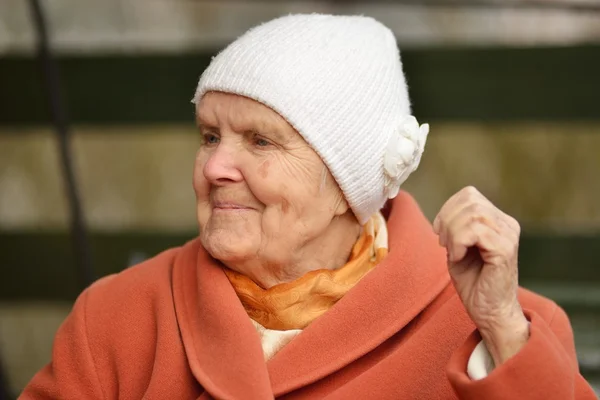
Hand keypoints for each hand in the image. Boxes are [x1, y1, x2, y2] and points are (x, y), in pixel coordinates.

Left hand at [433, 186, 528, 364]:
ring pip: (472, 214)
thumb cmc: (474, 283)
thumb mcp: (459, 247)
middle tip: (444, 244)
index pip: (469, 194)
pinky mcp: (505, 249)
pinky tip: (458, 257)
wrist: (490, 313)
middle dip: (447, 220)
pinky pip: (475, 231)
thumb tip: (445, 213)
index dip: (448, 208)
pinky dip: (458, 243)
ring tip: (452, 252)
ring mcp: (508, 236)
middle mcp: (507, 224)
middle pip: (469, 200)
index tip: (439, 232)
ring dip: (452, 232)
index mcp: (498, 221)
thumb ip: (456, 227)